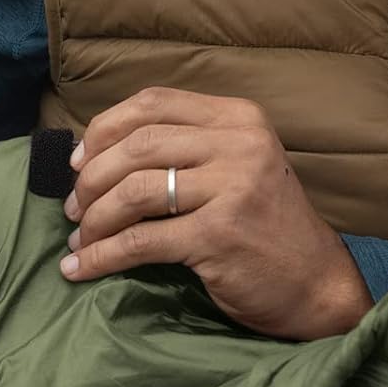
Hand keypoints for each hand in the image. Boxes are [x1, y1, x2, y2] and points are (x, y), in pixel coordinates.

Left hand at [59, 88, 372, 339]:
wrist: (314, 283)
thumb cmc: (262, 227)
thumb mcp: (234, 167)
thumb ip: (183, 149)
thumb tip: (91, 152)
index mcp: (238, 118)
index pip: (152, 103)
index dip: (103, 129)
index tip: (76, 162)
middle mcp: (239, 144)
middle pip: (137, 145)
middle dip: (91, 179)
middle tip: (73, 209)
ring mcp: (232, 187)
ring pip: (134, 191)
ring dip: (94, 219)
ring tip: (80, 239)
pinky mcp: (220, 234)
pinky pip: (140, 241)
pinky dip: (101, 257)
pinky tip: (80, 269)